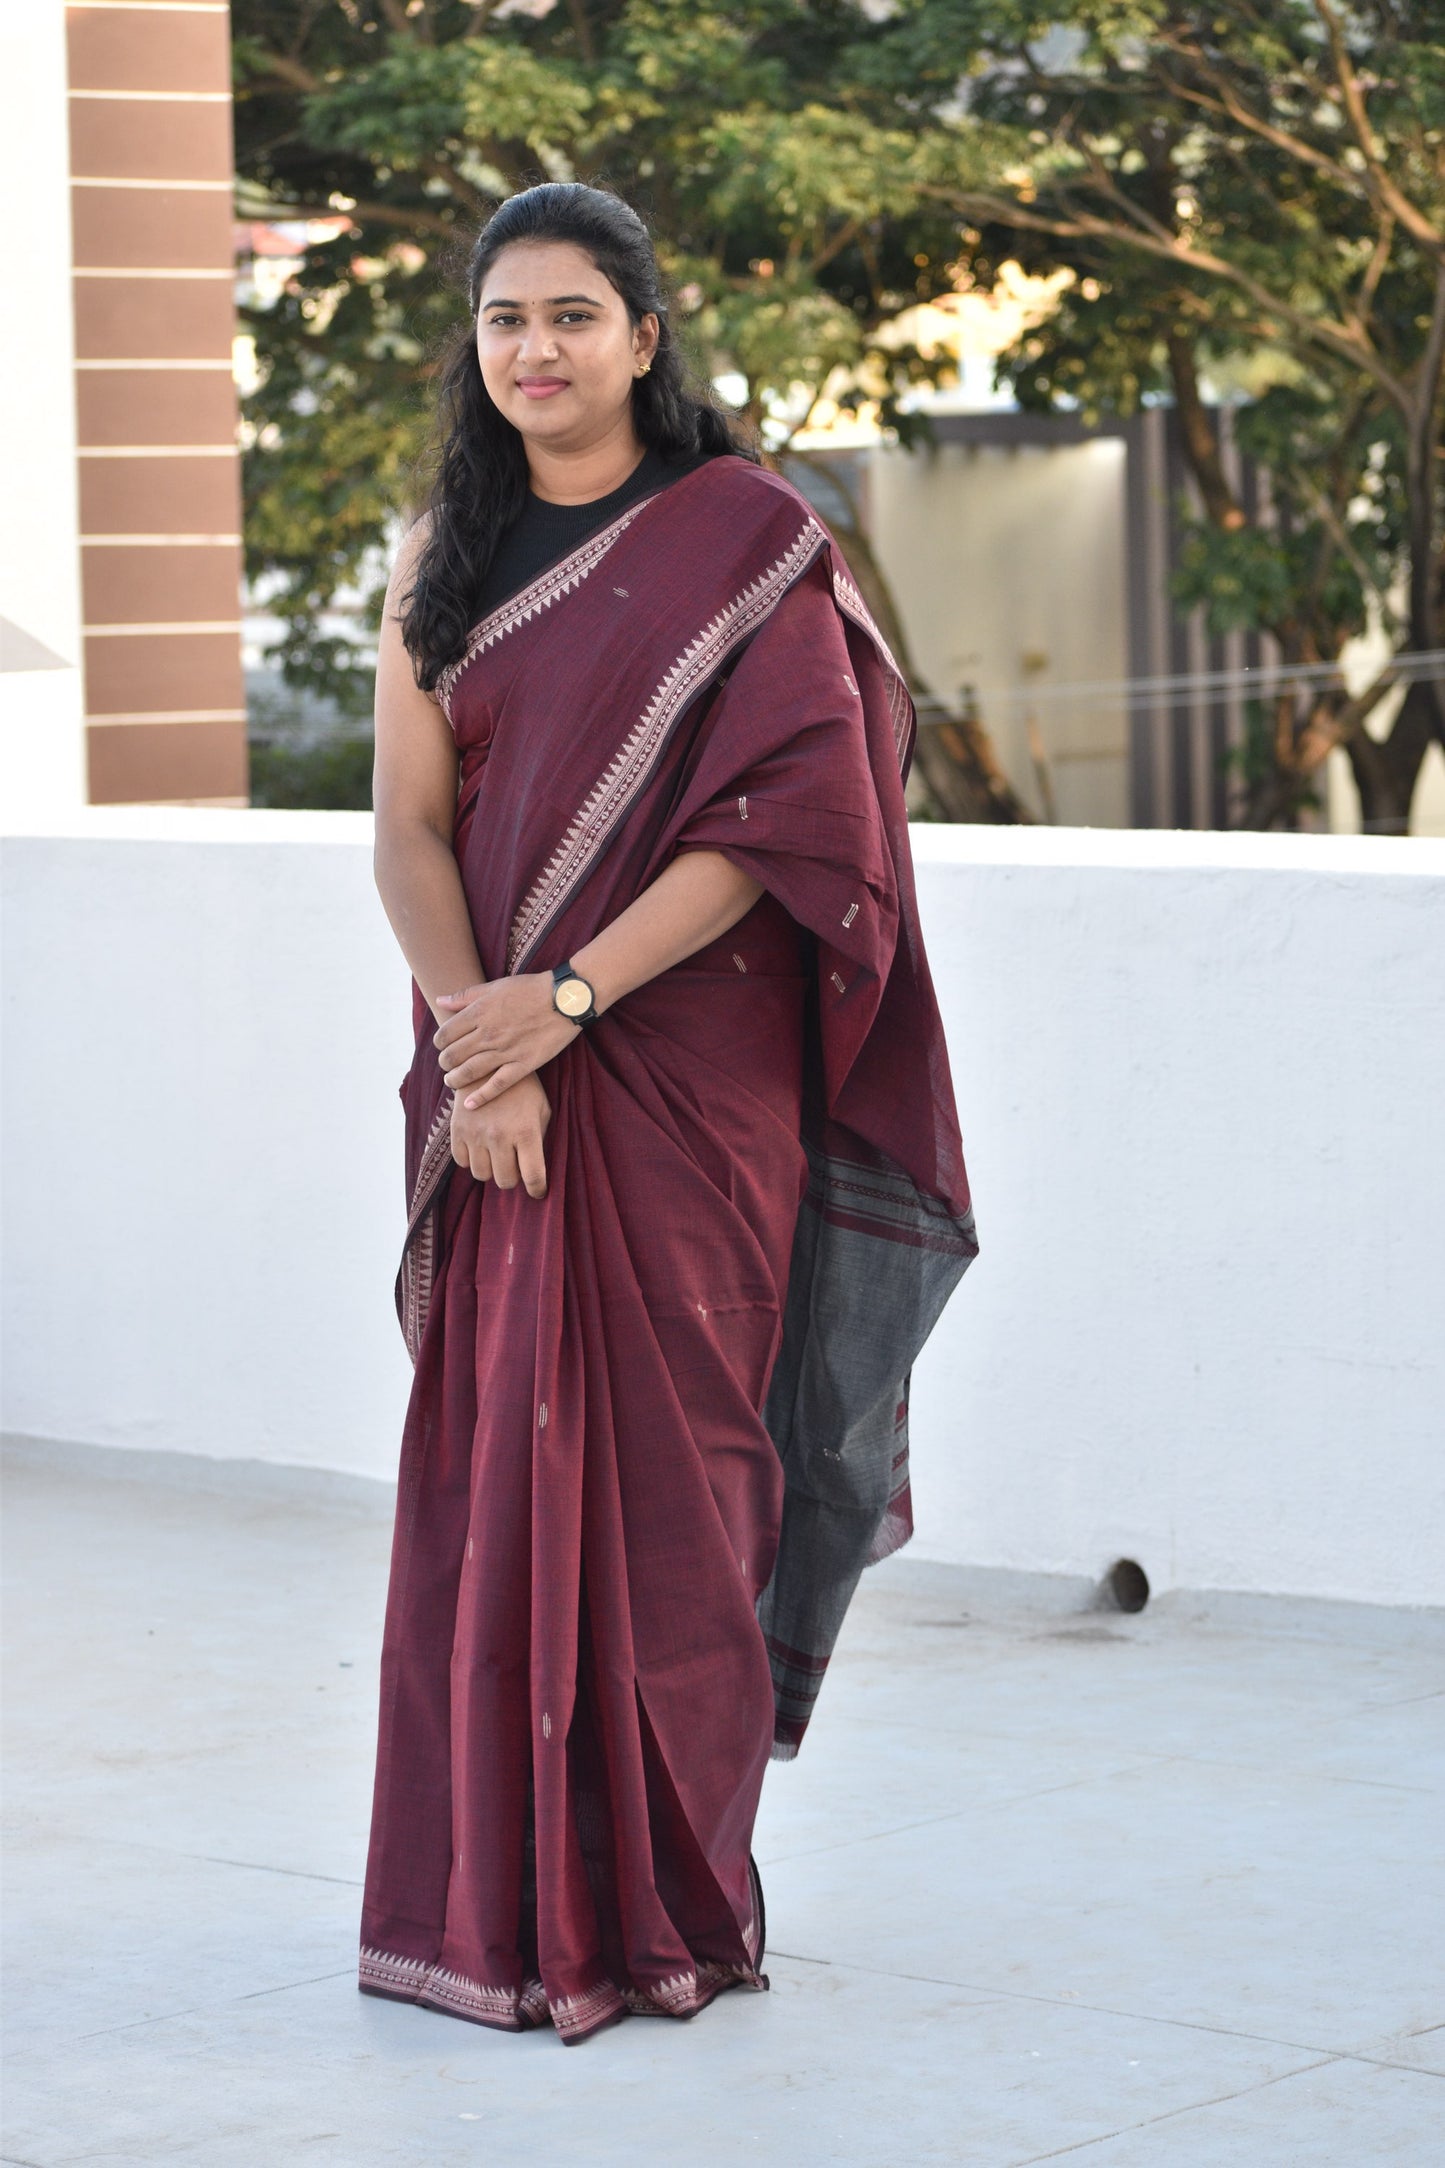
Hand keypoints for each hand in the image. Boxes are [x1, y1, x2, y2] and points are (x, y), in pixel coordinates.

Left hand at [433, 974, 579, 1106]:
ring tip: (452, 1081)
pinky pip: (497, 1085)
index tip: (443, 1046)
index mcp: (479, 1013)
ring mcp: (505, 1051)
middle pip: (453, 1055)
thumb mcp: (495, 986)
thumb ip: (465, 996)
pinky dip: (481, 1096)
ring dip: (455, 1080)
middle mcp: (488, 1034)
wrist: (565, 1000)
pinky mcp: (523, 1065)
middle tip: (446, 1065)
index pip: (445, 1034)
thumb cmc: (530, 989)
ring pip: (469, 1072)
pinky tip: (470, 1104)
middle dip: (444, 1063)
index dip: (439, 1043)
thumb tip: (439, 1001)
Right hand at [449, 1072, 550, 1196]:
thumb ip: (540, 1138)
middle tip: (515, 1167)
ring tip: (497, 1156)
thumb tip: (536, 1168)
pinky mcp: (457, 1130)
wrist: (487, 1062)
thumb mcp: (542, 1108)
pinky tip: (480, 1147)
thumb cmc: (523, 1088)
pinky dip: (471, 1160)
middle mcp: (499, 1136)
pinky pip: (462, 1162)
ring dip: (491, 1170)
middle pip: (505, 1181)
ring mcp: (475, 1134)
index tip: (538, 1192)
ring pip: (482, 1175)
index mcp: (526, 1131)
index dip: (537, 1190)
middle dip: (513, 1178)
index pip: (533, 1176)